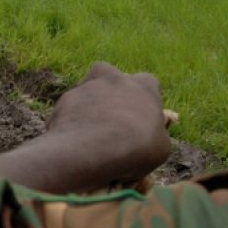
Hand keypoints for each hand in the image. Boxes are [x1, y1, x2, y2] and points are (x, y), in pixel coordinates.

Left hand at [41, 62, 172, 188]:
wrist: (93, 149)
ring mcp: (88, 85)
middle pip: (114, 78)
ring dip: (90, 105)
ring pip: (89, 90)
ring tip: (90, 132)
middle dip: (113, 94)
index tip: (141, 117)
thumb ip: (157, 133)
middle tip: (112, 121)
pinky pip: (70, 109)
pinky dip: (71, 122)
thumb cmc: (137, 148)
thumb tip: (151, 135)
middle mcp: (115, 78)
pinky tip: (73, 141)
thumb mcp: (161, 148)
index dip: (144, 100)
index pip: (148, 83)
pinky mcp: (65, 99)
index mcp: (144, 86)